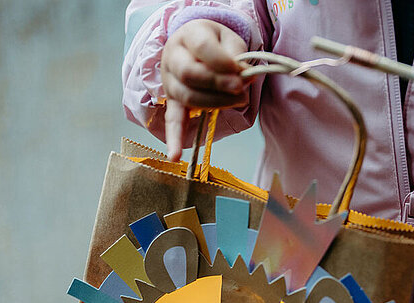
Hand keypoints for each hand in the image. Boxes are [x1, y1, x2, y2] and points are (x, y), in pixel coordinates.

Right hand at [160, 19, 249, 159]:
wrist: (197, 44)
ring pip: (186, 96)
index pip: (203, 48)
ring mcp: (170, 81)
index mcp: (188, 36)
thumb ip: (235, 56)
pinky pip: (172, 120)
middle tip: (240, 88)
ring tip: (238, 101)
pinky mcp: (173, 101)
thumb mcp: (229, 40)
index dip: (223, 62)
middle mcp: (173, 58)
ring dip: (214, 103)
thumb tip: (243, 77)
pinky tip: (175, 156)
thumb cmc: (216, 43)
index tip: (242, 71)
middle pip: (190, 74)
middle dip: (218, 84)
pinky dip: (174, 139)